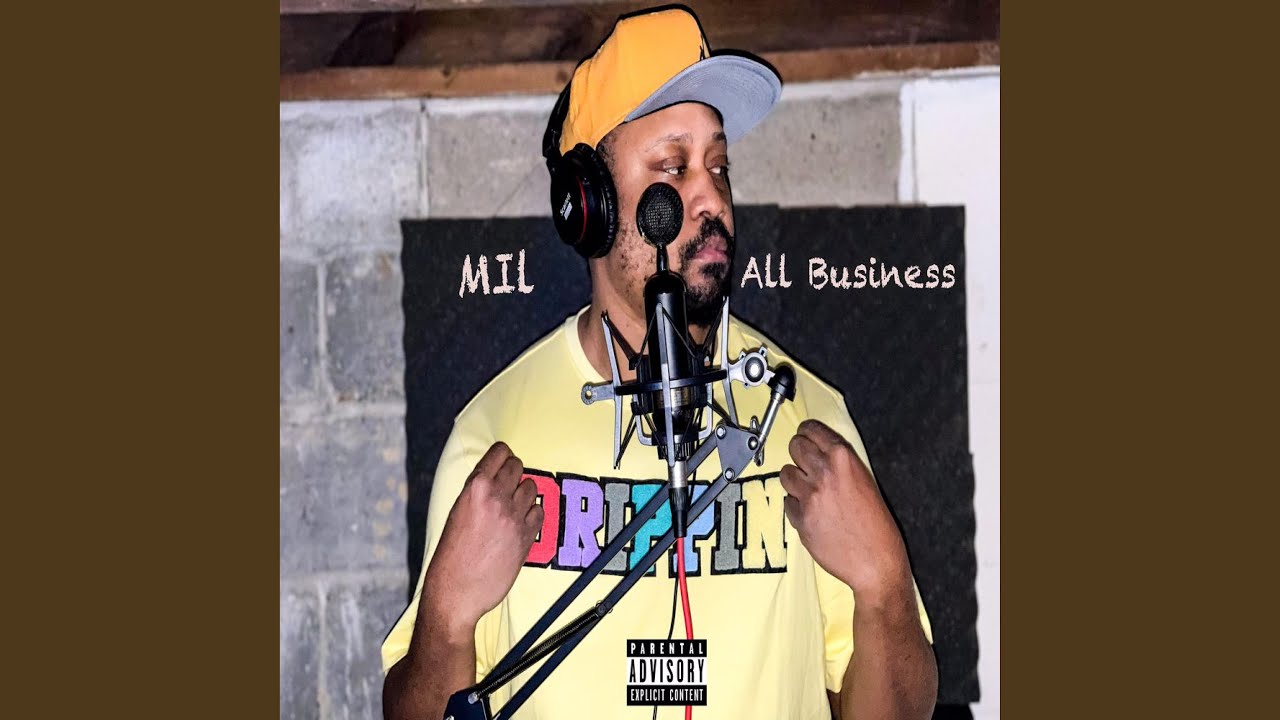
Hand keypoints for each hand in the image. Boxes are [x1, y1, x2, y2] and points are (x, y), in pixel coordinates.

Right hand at [422, 442, 542, 636]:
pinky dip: (532, 514)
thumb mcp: (456, 514)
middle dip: (513, 473)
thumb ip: (477, 494)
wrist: (456, 591)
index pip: (500, 452)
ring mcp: (514, 516)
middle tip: (507, 486)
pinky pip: (540, 511)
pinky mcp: (527, 536)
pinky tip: (520, 523)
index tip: (503, 461)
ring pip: (531, 487)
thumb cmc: (450, 556)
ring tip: (511, 508)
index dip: (503, 455)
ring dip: (523, 494)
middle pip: (518, 466)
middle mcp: (496, 497)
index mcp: (474, 488)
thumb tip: (494, 480)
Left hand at [780, 420, 911, 600]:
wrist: (876, 562)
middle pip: (794, 446)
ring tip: (810, 492)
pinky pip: (787, 502)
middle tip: (806, 464)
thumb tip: (821, 453)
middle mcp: (824, 473)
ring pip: (785, 473)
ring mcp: (810, 496)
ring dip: (794, 480)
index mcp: (844, 459)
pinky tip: (812, 514)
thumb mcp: (866, 482)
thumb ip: (842, 465)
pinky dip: (796, 506)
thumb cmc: (877, 525)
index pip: (812, 429)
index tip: (805, 436)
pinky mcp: (800, 518)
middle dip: (798, 453)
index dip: (806, 432)